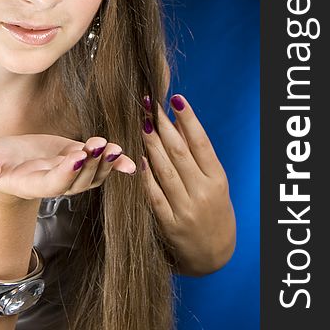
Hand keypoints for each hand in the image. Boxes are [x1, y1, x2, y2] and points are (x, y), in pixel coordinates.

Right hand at [0, 133, 135, 199]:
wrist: (3, 164)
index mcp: (30, 184)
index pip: (52, 184)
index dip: (66, 172)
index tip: (77, 156)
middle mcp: (53, 183)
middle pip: (78, 181)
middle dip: (91, 165)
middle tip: (99, 146)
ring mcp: (68, 173)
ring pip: (92, 176)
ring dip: (105, 164)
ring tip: (112, 147)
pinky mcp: (76, 159)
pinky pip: (99, 167)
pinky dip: (115, 166)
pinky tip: (129, 161)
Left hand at [141, 94, 235, 275]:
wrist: (214, 256)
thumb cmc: (213, 210)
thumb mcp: (215, 183)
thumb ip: (197, 156)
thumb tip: (178, 121)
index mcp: (218, 180)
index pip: (201, 143)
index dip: (188, 119)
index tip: (175, 99)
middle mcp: (203, 193)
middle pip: (180, 153)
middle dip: (163, 125)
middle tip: (149, 104)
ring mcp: (186, 210)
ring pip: (165, 170)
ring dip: (151, 144)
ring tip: (141, 122)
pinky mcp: (169, 225)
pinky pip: (154, 196)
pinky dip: (146, 176)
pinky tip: (138, 157)